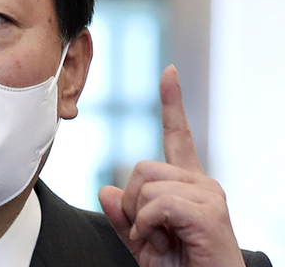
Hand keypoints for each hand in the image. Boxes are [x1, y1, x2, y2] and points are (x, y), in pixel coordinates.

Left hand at [99, 65, 244, 266]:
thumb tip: (107, 190)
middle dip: (133, 204)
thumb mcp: (142, 241)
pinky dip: (148, 228)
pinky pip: (158, 204)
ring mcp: (209, 197)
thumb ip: (124, 217)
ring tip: (161, 242)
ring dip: (141, 220)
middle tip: (148, 234)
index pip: (179, 136)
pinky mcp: (209, 214)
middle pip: (142, 167)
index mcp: (187, 185)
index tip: (168, 72)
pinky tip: (162, 243)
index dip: (172, 103)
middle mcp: (202, 184)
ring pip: (147, 186)